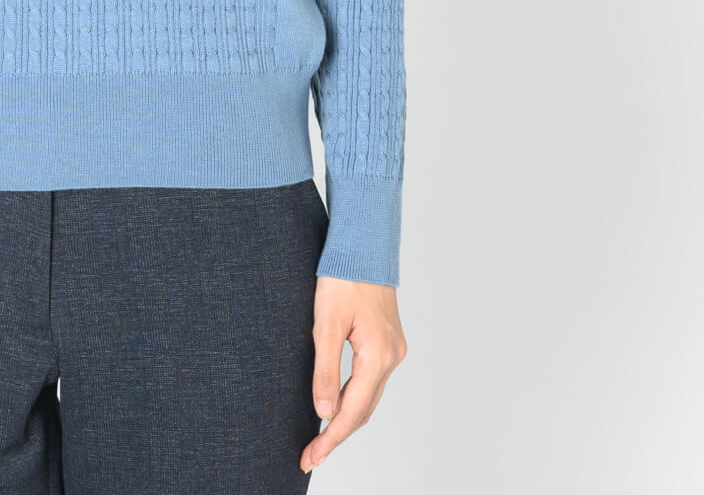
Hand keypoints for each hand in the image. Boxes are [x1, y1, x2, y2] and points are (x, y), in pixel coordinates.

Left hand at [300, 276, 406, 473]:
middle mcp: (392, 357)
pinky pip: (371, 380)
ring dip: (346, 417)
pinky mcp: (388, 341)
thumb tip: (323, 411)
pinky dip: (354, 396)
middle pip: (363, 409)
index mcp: (378, 356)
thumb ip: (325, 369)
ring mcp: (393, 349)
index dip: (331, 437)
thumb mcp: (326, 324)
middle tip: (311, 454)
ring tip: (320, 437)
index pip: (352, 410)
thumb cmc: (343, 277)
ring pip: (369, 396)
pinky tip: (337, 402)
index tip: (312, 457)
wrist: (362, 246)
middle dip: (337, 433)